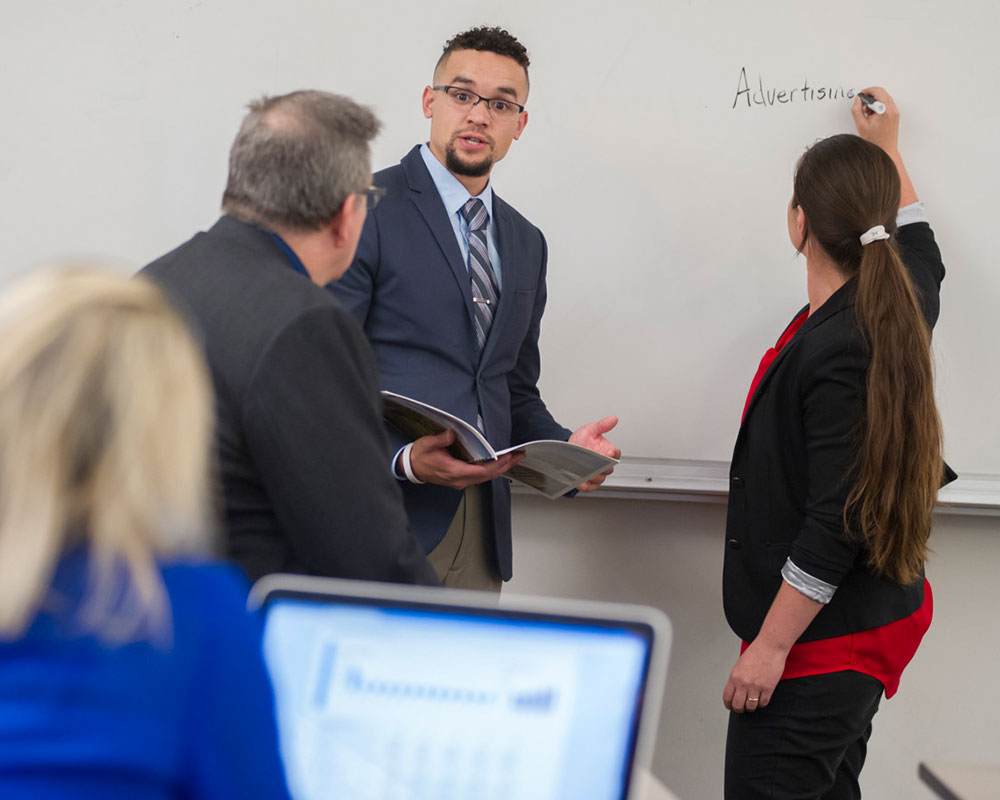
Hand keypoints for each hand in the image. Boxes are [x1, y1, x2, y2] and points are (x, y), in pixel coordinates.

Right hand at [408, 430, 522, 489]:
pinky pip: (480, 477)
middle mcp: (460, 480)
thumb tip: (452, 434)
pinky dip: (491, 471)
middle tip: (518, 456)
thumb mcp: (428, 444)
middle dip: (505, 466)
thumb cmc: (420, 456)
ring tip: (512, 459)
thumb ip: (441, 440)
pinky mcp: (460, 480)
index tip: (508, 456)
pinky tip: (498, 464)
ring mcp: (460, 481)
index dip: (497, 464)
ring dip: (500, 469)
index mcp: (454, 471)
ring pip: (485, 478)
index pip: (481, 471)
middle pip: (488, 476)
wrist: (411, 467)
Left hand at [568, 415, 620, 490]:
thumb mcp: (591, 430)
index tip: (607, 453)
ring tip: (587, 472)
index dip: (612, 454)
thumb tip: (613, 418)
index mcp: (608, 452)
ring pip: (600, 478)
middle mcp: (604, 464)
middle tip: (595, 463)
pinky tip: (581, 481)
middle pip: (609, 469)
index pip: (616, 454)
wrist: (566, 449)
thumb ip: (602, 425)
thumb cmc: (581, 440)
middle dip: (603, 466)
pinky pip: (590, 486)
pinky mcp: (588, 482)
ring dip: (594, 476)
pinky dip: (586, 485)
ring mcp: (596, 473)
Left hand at [722, 638, 786, 713]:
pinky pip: (763, 703)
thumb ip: (737, 678)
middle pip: (738, 705)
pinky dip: (762, 703)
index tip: (731, 706)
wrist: (770, 646)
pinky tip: (761, 699)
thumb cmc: (756, 653)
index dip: (728, 705)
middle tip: (742, 708)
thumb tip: (736, 691)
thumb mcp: (740, 665)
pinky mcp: (768, 688)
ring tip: (752, 703)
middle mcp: (743, 683)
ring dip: (751, 707)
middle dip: (739, 709)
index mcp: (734, 677)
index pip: (727, 697)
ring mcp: (756, 686)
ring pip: (751, 706)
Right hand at [851, 86, 899, 157]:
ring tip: (867, 112)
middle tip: (862, 103)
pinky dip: (879, 105)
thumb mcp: (861, 125)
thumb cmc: (875, 141)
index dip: (867, 91)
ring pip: (885, 98)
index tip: (861, 95)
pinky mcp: (895, 115)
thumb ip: (857, 110)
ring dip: (875, 101)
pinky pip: (887, 104)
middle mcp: (892, 109)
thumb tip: (857, 100)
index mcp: (885, 110)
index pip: (878, 91)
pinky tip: (872, 115)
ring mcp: (895, 112)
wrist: (885, 150)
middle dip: (871, 96)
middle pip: (882, 93)